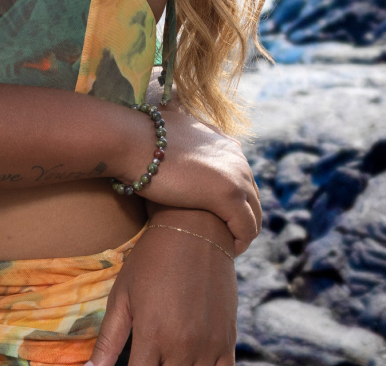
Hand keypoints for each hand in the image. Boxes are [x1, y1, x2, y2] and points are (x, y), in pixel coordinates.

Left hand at [88, 210, 236, 365]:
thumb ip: (108, 340)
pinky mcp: (227, 342)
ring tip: (164, 358)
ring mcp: (208, 346)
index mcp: (151, 336)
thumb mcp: (122, 295)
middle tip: (148, 358)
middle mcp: (181, 346)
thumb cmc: (150, 260)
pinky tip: (190, 363)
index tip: (129, 365)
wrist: (193, 230)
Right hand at [116, 97, 260, 254]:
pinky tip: (222, 251)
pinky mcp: (229, 196)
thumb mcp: (172, 134)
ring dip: (241, 233)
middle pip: (252, 197)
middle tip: (220, 236)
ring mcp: (236, 176)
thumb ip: (185, 140)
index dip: (232, 198)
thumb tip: (175, 140)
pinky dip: (239, 243)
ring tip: (221, 246)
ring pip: (254, 215)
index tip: (216, 214)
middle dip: (239, 218)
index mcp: (224, 143)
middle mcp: (237, 157)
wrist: (132, 141)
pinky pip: (247, 229)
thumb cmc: (142, 140)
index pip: (240, 177)